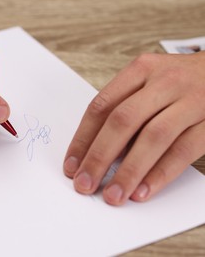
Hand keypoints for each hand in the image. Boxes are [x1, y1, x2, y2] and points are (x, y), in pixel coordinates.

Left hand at [64, 52, 204, 205]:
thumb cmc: (180, 81)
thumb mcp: (150, 82)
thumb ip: (126, 110)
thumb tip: (97, 152)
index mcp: (141, 70)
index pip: (102, 106)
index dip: (82, 139)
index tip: (71, 165)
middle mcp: (164, 82)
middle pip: (123, 121)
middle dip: (99, 156)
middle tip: (84, 184)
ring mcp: (192, 100)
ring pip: (153, 137)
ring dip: (129, 170)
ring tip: (113, 194)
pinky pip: (184, 150)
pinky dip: (161, 173)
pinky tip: (143, 191)